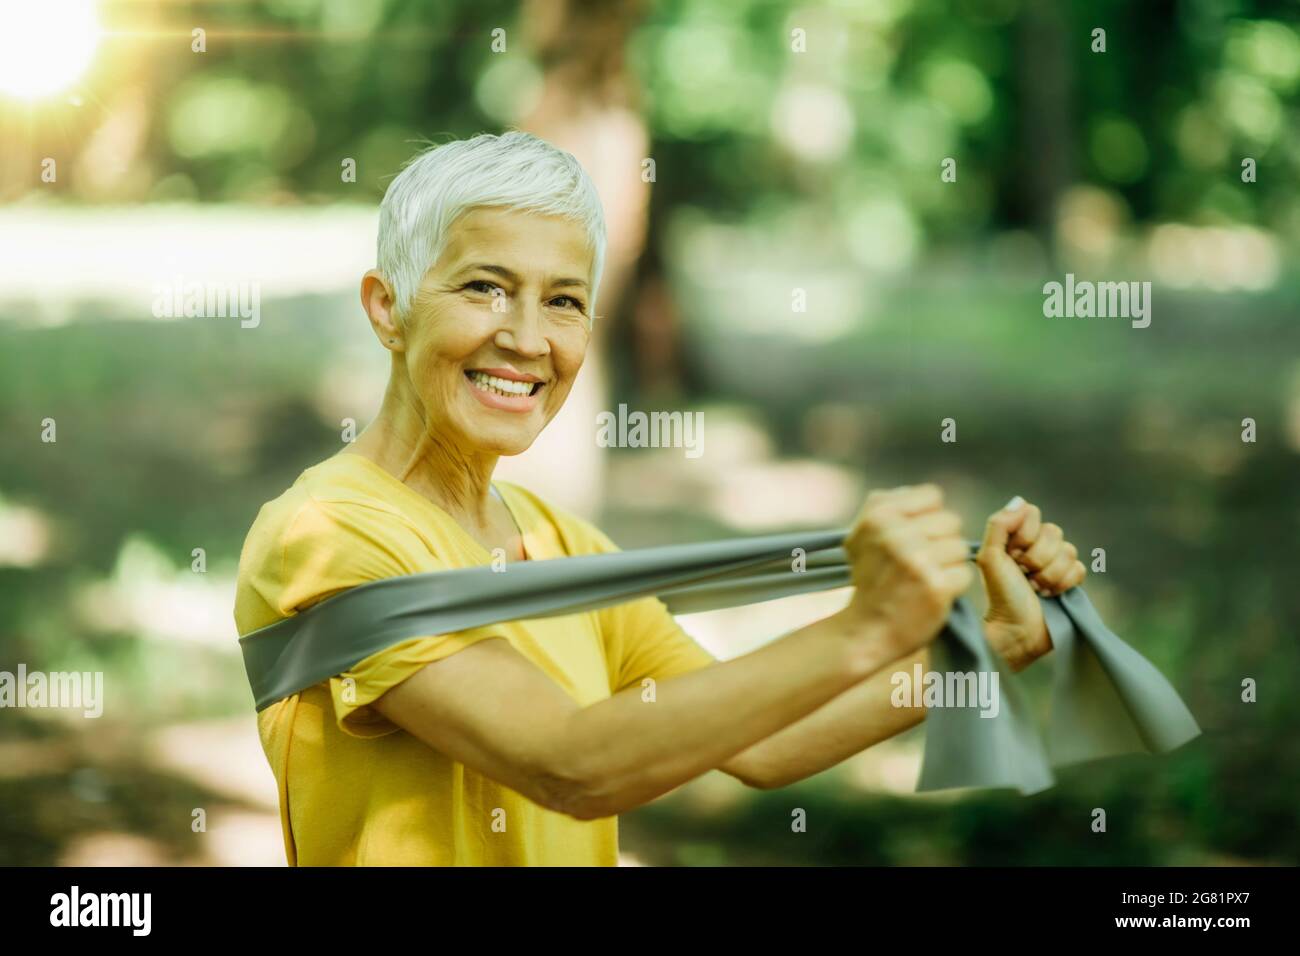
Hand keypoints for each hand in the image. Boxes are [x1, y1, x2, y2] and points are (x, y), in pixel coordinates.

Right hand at [842, 484, 973, 658]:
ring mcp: (918, 560)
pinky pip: (964, 573)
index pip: (932, 497)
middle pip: (950, 522)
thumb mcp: (861, 535)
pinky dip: (953, 586)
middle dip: (940, 542)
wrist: (865, 630)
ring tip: (925, 579)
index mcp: (879, 515)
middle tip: (919, 564)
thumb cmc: (869, 580)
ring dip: (948, 565)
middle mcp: (897, 534)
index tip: (914, 537)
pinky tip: (932, 594)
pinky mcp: (937, 587)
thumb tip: (927, 495)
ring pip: (960, 548)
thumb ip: (887, 506)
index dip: (928, 517)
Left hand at [975, 496, 1085, 671]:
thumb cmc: (1000, 595)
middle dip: (1037, 558)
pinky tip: (1049, 595)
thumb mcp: (989, 558)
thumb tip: (1020, 501)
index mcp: (1014, 537)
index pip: (1033, 514)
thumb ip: (998, 525)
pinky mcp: (1070, 580)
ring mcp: (1054, 562)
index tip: (1012, 555)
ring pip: (1069, 551)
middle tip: (1023, 574)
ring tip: (1034, 588)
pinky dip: (1063, 584)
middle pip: (1054, 531)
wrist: (1017, 631)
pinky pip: (1080, 568)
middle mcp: (1035, 546)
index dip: (1025, 535)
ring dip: (1049, 574)